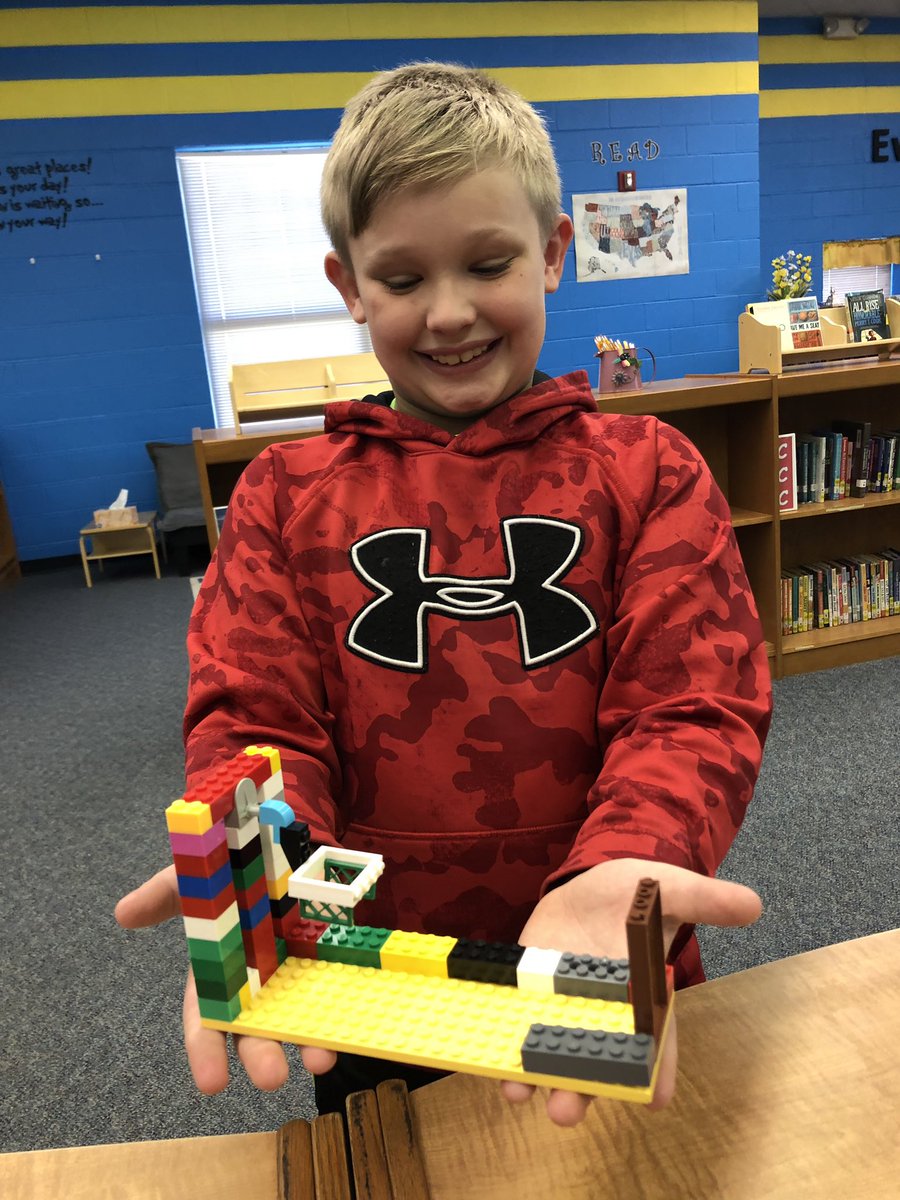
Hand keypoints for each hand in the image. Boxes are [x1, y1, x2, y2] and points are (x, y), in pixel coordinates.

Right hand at [115, 865, 336, 1093]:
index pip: (206, 1017)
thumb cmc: (231, 867)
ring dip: (309, 1042)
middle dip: (261, 1054)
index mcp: (217, 970)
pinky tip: (349, 1024)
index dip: (206, 1050)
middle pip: (254, 1027)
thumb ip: (164, 895)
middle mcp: (255, 981)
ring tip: (321, 1061)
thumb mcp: (197, 876)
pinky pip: (334, 988)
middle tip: (272, 1079)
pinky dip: (340, 1008)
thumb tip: (123, 914)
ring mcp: (293, 972)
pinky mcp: (326, 957)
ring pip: (297, 1016)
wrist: (283, 840)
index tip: (212, 1085)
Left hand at [501, 857, 761, 1125]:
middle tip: (568, 1111)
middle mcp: (604, 1012)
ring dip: (536, 1075)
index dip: (655, 1068)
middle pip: (598, 1059)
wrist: (588, 884)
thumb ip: (704, 899)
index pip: (654, 1039)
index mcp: (643, 995)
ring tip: (519, 1094)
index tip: (655, 1100)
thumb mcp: (669, 888)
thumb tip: (750, 903)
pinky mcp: (532, 991)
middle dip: (584, 1087)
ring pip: (555, 1050)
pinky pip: (521, 1022)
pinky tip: (495, 1063)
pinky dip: (507, 1043)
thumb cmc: (637, 895)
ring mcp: (565, 1005)